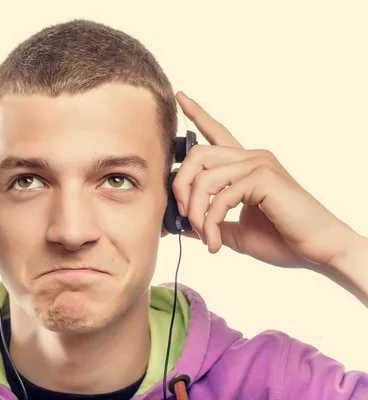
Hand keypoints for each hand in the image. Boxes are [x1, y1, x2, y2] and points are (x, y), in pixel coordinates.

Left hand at [172, 92, 358, 269]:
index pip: (217, 132)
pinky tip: (215, 241)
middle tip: (182, 216)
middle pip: (197, 154)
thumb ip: (208, 223)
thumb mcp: (234, 232)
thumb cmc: (281, 239)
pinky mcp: (264, 177)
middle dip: (180, 185)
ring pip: (204, 177)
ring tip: (205, 236)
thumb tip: (180, 225)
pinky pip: (222, 196)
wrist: (316, 250)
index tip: (180, 96)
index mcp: (245, 164)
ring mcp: (259, 164)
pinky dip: (211, 221)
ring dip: (195, 211)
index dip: (197, 114)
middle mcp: (252, 157)